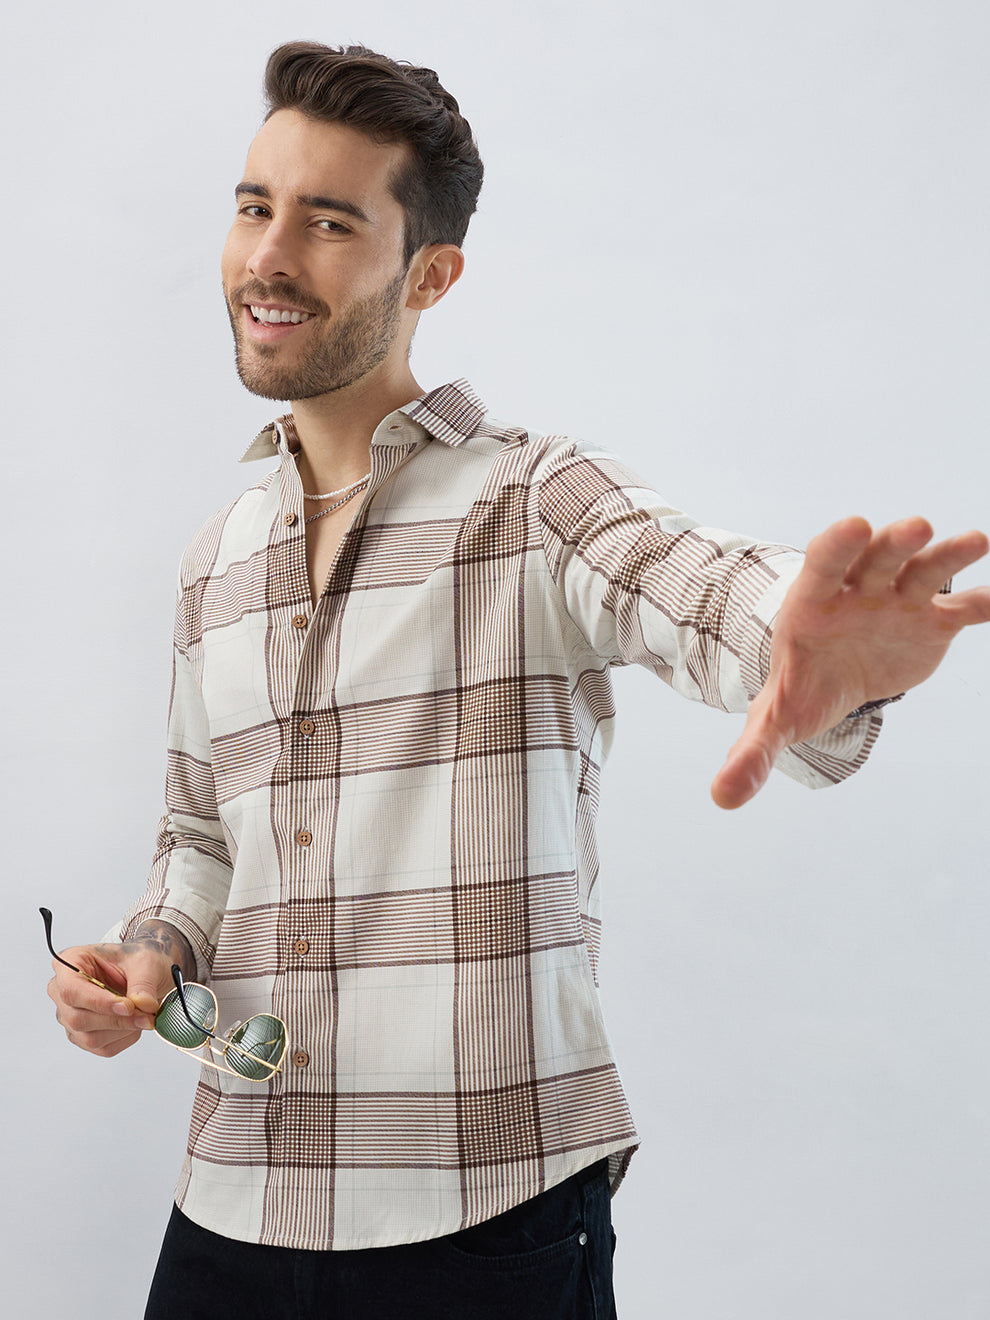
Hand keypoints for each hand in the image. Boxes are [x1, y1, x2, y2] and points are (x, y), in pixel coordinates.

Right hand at [47, 922, 194, 1058]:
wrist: (146, 973)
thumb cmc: (137, 960)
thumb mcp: (146, 961)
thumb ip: (143, 983)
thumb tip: (143, 1005)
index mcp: (70, 962)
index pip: (71, 990)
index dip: (99, 1002)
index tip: (127, 1006)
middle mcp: (62, 991)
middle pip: (78, 1019)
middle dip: (116, 1020)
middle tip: (145, 1014)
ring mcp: (70, 1016)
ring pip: (89, 1038)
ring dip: (123, 1030)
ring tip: (144, 1015)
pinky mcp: (83, 1036)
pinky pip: (102, 1048)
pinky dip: (125, 1038)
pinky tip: (135, 1023)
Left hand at [711, 516, 989, 808]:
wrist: (837, 677)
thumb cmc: (802, 685)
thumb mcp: (775, 718)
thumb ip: (752, 751)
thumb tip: (722, 798)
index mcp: (813, 603)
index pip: (822, 566)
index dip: (838, 546)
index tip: (855, 526)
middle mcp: (858, 591)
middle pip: (875, 559)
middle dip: (893, 543)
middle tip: (915, 527)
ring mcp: (898, 600)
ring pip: (923, 571)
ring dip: (946, 556)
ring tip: (975, 541)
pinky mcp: (934, 621)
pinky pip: (962, 608)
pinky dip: (981, 603)